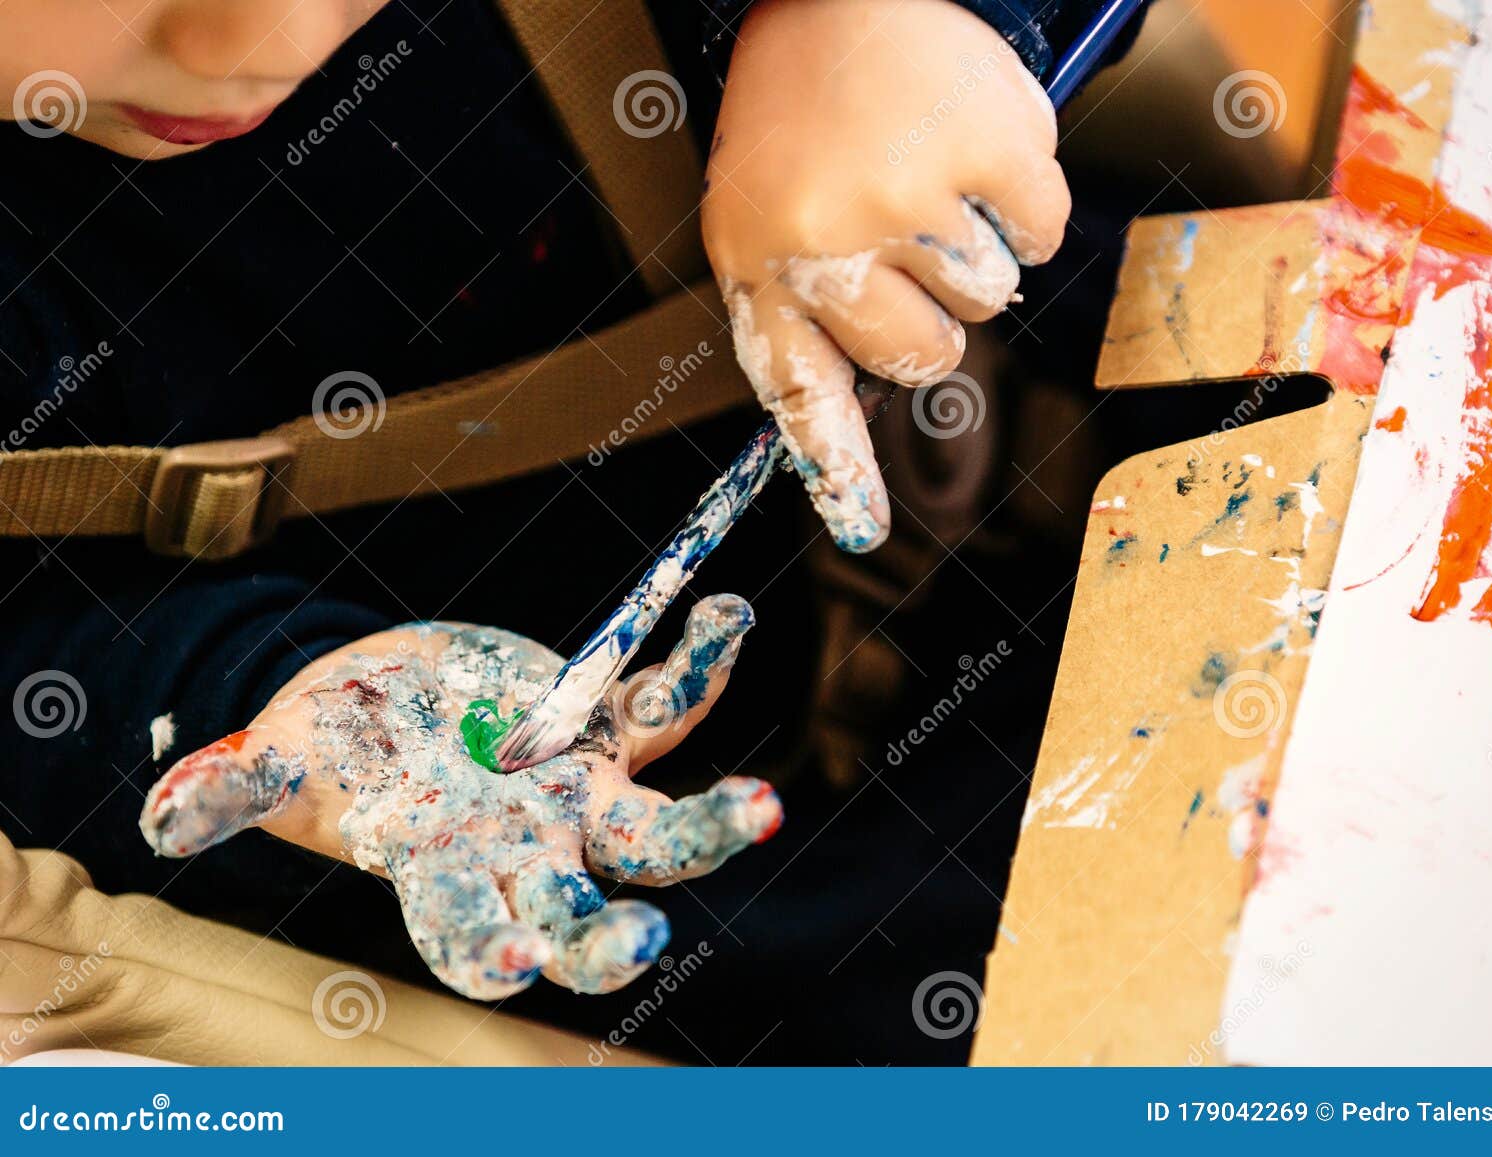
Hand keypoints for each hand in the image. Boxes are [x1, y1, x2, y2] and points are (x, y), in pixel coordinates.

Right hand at [138, 595, 781, 999]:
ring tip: (764, 805)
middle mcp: (525, 849)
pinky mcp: (608, 730)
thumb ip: (236, 785)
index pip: (467, 934)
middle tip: (646, 940)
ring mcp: (577, 794)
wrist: (391, 699)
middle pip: (583, 912)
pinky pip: (666, 706)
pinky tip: (722, 612)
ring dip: (712, 823)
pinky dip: (699, 665)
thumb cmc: (331, 748)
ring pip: (657, 831)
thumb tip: (164, 814)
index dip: (488, 953)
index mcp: (443, 872)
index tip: (513, 962)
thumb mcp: (279, 761)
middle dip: (612, 936)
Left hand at [702, 0, 1069, 551]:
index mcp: (763, 267)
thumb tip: (864, 429)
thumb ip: (806, 322)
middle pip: (928, 357)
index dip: (840, 471)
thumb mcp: (760, 224)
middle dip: (929, 310)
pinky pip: (1038, 235)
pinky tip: (970, 151)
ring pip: (987, 298)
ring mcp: (911, 199)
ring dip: (971, 245)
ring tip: (922, 172)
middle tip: (898, 234)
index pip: (803, 395)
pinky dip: (1022, 201)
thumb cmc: (802, 122)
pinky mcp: (989, 151)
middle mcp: (829, 245)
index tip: (861, 530)